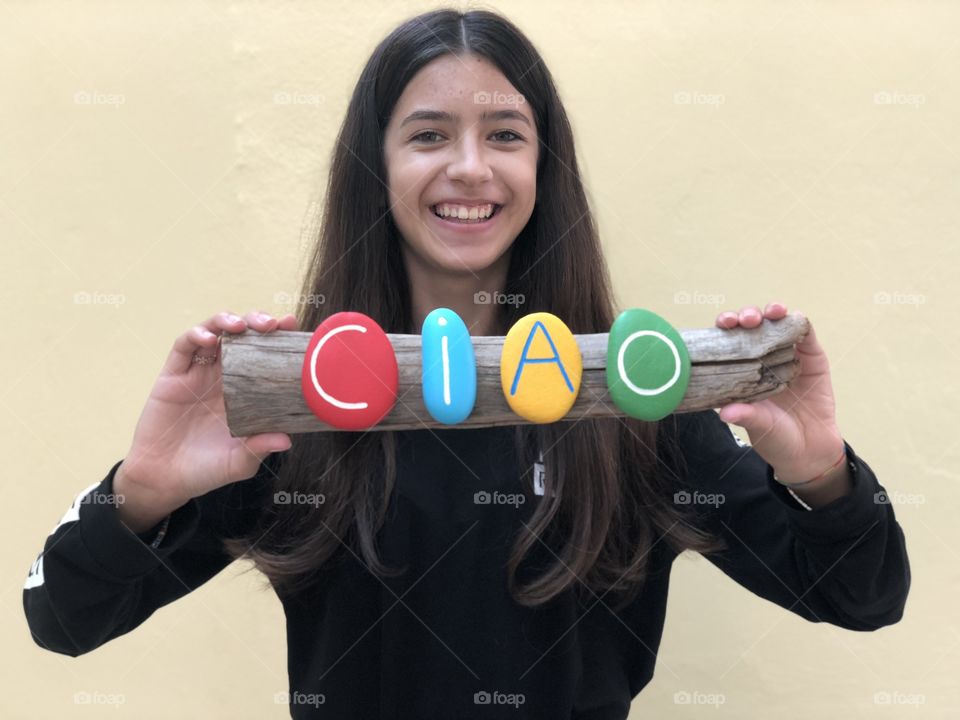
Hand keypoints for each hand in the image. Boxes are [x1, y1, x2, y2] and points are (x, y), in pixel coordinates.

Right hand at [114, 310, 298, 531]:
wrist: (164, 480)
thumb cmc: (206, 469)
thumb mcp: (240, 462)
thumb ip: (260, 447)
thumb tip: (287, 439)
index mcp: (245, 391)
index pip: (264, 355)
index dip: (278, 338)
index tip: (293, 326)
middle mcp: (223, 376)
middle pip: (242, 335)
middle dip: (257, 321)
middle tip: (271, 324)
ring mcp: (198, 372)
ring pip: (214, 331)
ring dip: (227, 320)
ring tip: (240, 326)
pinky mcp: (172, 375)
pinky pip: (183, 346)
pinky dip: (196, 335)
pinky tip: (209, 339)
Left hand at [714, 302, 845, 485]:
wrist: (810, 451)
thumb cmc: (775, 437)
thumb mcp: (758, 426)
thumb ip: (745, 415)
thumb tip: (724, 413)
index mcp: (742, 371)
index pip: (729, 341)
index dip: (724, 328)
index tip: (723, 324)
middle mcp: (762, 358)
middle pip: (752, 327)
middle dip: (746, 316)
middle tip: (745, 320)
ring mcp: (788, 355)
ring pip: (778, 324)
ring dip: (772, 312)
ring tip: (771, 313)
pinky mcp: (812, 358)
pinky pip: (806, 334)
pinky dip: (799, 322)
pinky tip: (794, 318)